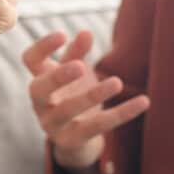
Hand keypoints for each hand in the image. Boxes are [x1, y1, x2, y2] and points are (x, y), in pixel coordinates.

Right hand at [22, 29, 149, 168]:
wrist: (76, 139)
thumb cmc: (73, 96)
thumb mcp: (75, 73)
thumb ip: (78, 53)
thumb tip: (85, 32)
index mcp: (40, 81)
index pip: (30, 60)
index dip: (43, 46)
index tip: (63, 34)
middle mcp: (40, 104)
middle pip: (39, 89)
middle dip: (59, 77)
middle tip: (81, 66)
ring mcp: (53, 125)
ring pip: (68, 110)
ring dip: (92, 96)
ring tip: (116, 82)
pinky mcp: (72, 141)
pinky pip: (98, 126)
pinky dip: (122, 113)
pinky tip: (144, 101)